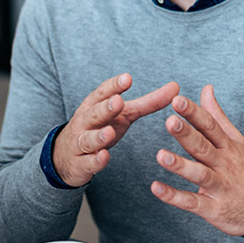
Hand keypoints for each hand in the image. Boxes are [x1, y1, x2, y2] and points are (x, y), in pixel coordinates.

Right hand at [53, 74, 178, 186]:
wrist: (66, 156)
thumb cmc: (101, 127)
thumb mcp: (124, 114)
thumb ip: (149, 102)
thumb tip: (176, 87)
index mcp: (94, 106)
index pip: (102, 93)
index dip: (114, 86)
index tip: (128, 78)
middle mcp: (85, 122)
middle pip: (94, 114)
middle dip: (105, 108)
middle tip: (118, 101)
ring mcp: (80, 143)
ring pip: (88, 139)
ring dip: (98, 136)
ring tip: (108, 131)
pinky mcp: (80, 164)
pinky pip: (88, 162)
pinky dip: (96, 160)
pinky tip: (104, 156)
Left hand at [151, 84, 243, 235]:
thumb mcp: (236, 141)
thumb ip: (217, 116)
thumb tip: (206, 89)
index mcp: (228, 147)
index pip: (210, 126)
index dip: (194, 113)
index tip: (177, 101)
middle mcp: (224, 164)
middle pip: (204, 147)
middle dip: (187, 135)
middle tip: (170, 122)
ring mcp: (219, 186)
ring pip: (199, 174)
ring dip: (180, 165)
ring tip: (161, 156)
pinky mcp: (213, 208)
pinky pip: (192, 202)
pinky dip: (174, 196)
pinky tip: (157, 188)